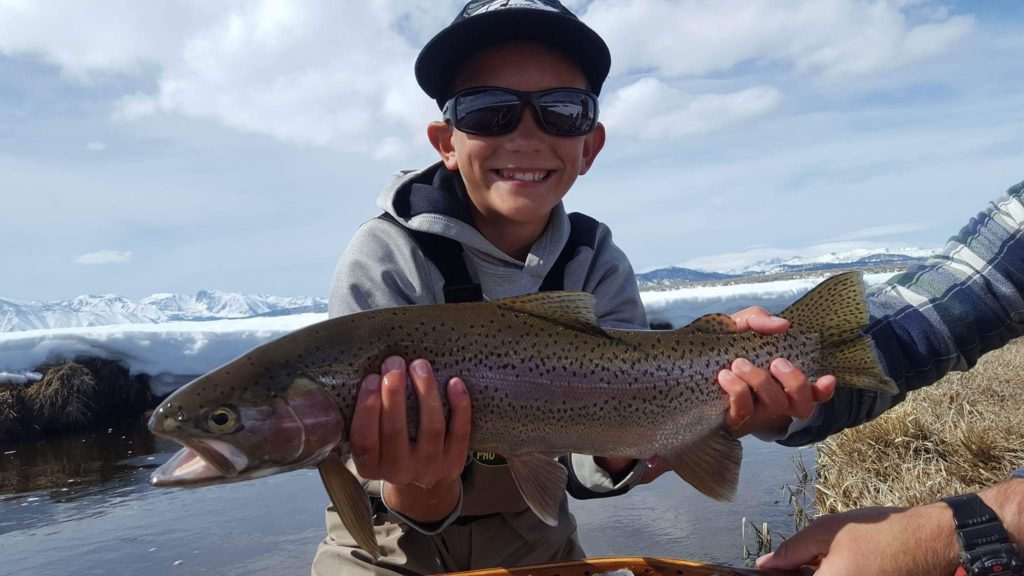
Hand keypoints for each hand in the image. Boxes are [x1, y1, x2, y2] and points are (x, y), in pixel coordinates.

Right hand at [349, 356, 471, 522]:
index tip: (371, 378)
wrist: (422, 487)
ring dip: (426, 392)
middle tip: (394, 362)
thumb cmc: (390, 450)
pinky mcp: (454, 463)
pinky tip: (454, 382)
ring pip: (431, 427)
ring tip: (420, 365)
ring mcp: (429, 468)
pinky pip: (460, 432)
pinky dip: (459, 406)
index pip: (364, 440)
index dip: (367, 408)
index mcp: (370, 466)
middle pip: (396, 431)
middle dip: (394, 392)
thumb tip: (365, 373)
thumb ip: (365, 420)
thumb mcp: (371, 444)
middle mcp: (398, 471)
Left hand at [718, 306, 835, 436]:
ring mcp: (756, 413)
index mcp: (782, 380)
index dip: (825, 391)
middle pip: (802, 405)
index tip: (827, 377)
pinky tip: (725, 375)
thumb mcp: (739, 326)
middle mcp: (775, 400)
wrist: (685, 363)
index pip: (815, 393)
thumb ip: (758, 319)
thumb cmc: (721, 345)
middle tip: (775, 361)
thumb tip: (781, 325)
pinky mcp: (734, 418)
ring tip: (739, 363)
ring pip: (775, 407)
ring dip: (760, 382)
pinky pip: (743, 411)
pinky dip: (737, 391)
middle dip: (794, 382)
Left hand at [756, 504, 958, 575]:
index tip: (763, 568)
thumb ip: (792, 550)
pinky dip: (832, 574)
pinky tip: (830, 565)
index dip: (778, 574)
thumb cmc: (879, 533)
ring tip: (809, 562)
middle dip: (797, 573)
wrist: (931, 541)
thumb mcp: (828, 531)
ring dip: (814, 573)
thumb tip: (764, 564)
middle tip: (788, 562)